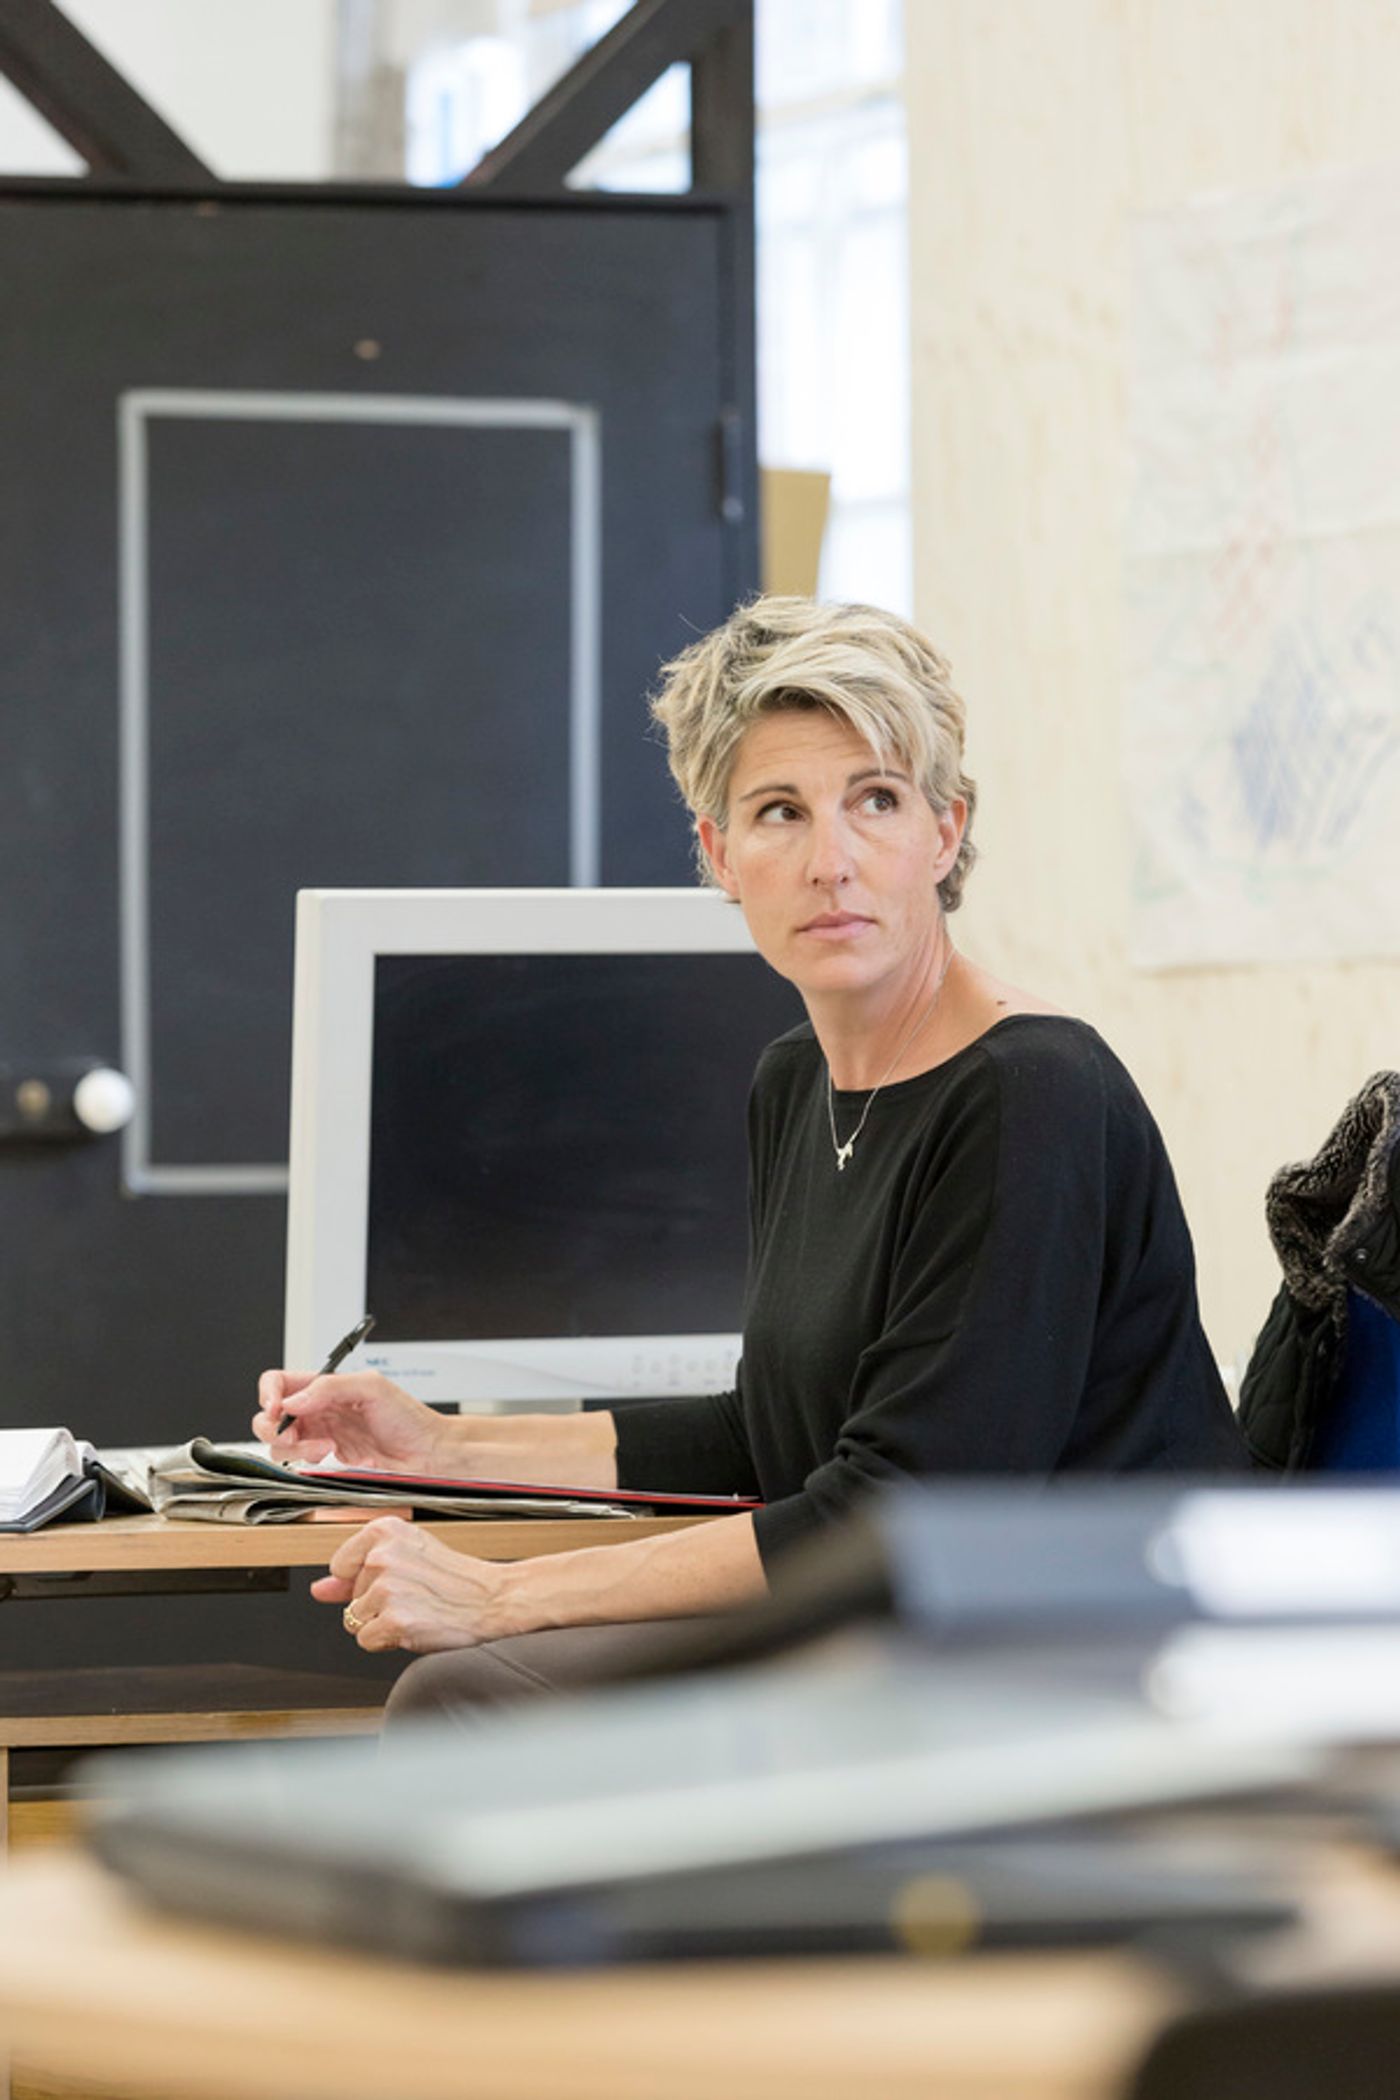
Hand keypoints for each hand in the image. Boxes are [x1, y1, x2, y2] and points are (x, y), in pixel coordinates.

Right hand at [253, 1369, 447, 1470]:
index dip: (269, 1394)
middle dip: (275, 1427)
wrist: (426, 1452)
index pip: (279, 1382)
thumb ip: (331, 1387)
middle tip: (293, 1434)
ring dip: (294, 1446)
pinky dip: (305, 1459)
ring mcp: (321, 1433)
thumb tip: (295, 1400)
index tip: (276, 1409)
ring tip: (325, 1446)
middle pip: (270, 1415)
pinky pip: (298, 1460)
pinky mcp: (326, 1457)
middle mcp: (319, 1408)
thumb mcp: (373, 1388)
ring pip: (280, 1441)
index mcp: (326, 1385)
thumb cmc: (408, 1417)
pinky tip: (328, 1454)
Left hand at [313, 1517, 510, 1652]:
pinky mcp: (395, 1620)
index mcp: (385, 1530)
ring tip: (415, 1609)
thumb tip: (319, 1588)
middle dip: (374, 1603)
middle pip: (348, 1596)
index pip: (340, 1564)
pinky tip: (413, 1626)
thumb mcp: (407, 1558)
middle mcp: (383, 1556)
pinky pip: (365, 1640)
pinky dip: (386, 1640)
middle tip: (413, 1595)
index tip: (394, 1577)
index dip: (362, 1579)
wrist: (493, 1599)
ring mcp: (388, 1589)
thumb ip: (356, 1571)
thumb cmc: (453, 1579)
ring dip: (380, 1622)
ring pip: (353, 1620)